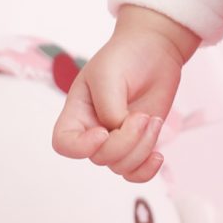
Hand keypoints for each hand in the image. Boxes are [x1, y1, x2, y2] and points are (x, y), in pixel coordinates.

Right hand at [51, 6, 198, 182]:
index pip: (64, 144)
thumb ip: (109, 108)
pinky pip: (136, 173)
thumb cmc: (125, 56)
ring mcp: (116, 139)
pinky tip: (158, 155)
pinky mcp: (138, 143)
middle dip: (125, 141)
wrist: (155, 49)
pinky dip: (147, 170)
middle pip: (99, 157)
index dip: (81, 147)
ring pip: (121, 165)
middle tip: (142, 116)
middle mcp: (92, 129)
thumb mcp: (109, 75)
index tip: (103, 131)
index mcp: (77, 111)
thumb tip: (118, 133)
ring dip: (142, 147)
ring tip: (152, 120)